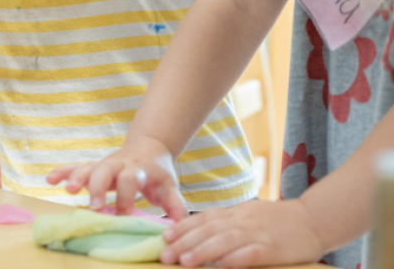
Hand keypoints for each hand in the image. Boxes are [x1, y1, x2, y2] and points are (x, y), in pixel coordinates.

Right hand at [46, 135, 187, 218]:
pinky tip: (49, 179)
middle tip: (94, 206)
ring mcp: (105, 163)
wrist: (148, 147)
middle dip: (98, 186)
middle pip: (106, 170)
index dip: (126, 195)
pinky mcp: (95, 166)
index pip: (131, 179)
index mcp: (140, 168)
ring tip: (68, 189)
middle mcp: (120, 163)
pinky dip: (63, 171)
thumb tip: (180, 225)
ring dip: (77, 176)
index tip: (122, 214)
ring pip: (89, 167)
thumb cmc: (159, 173)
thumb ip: (175, 205)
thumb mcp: (171, 186)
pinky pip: (76, 166)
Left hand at [159, 199, 324, 266]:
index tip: (164, 236)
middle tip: (165, 254)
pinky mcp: (272, 248)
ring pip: (224, 241)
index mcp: (235, 212)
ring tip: (184, 261)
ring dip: (202, 251)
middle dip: (184, 242)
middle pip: (208, 230)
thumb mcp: (249, 216)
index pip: (203, 218)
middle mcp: (241, 220)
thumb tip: (202, 235)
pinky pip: (250, 253)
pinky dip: (234, 259)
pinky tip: (221, 266)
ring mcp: (256, 233)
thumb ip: (228, 224)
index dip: (182, 227)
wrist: (311, 219)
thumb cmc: (277, 221)